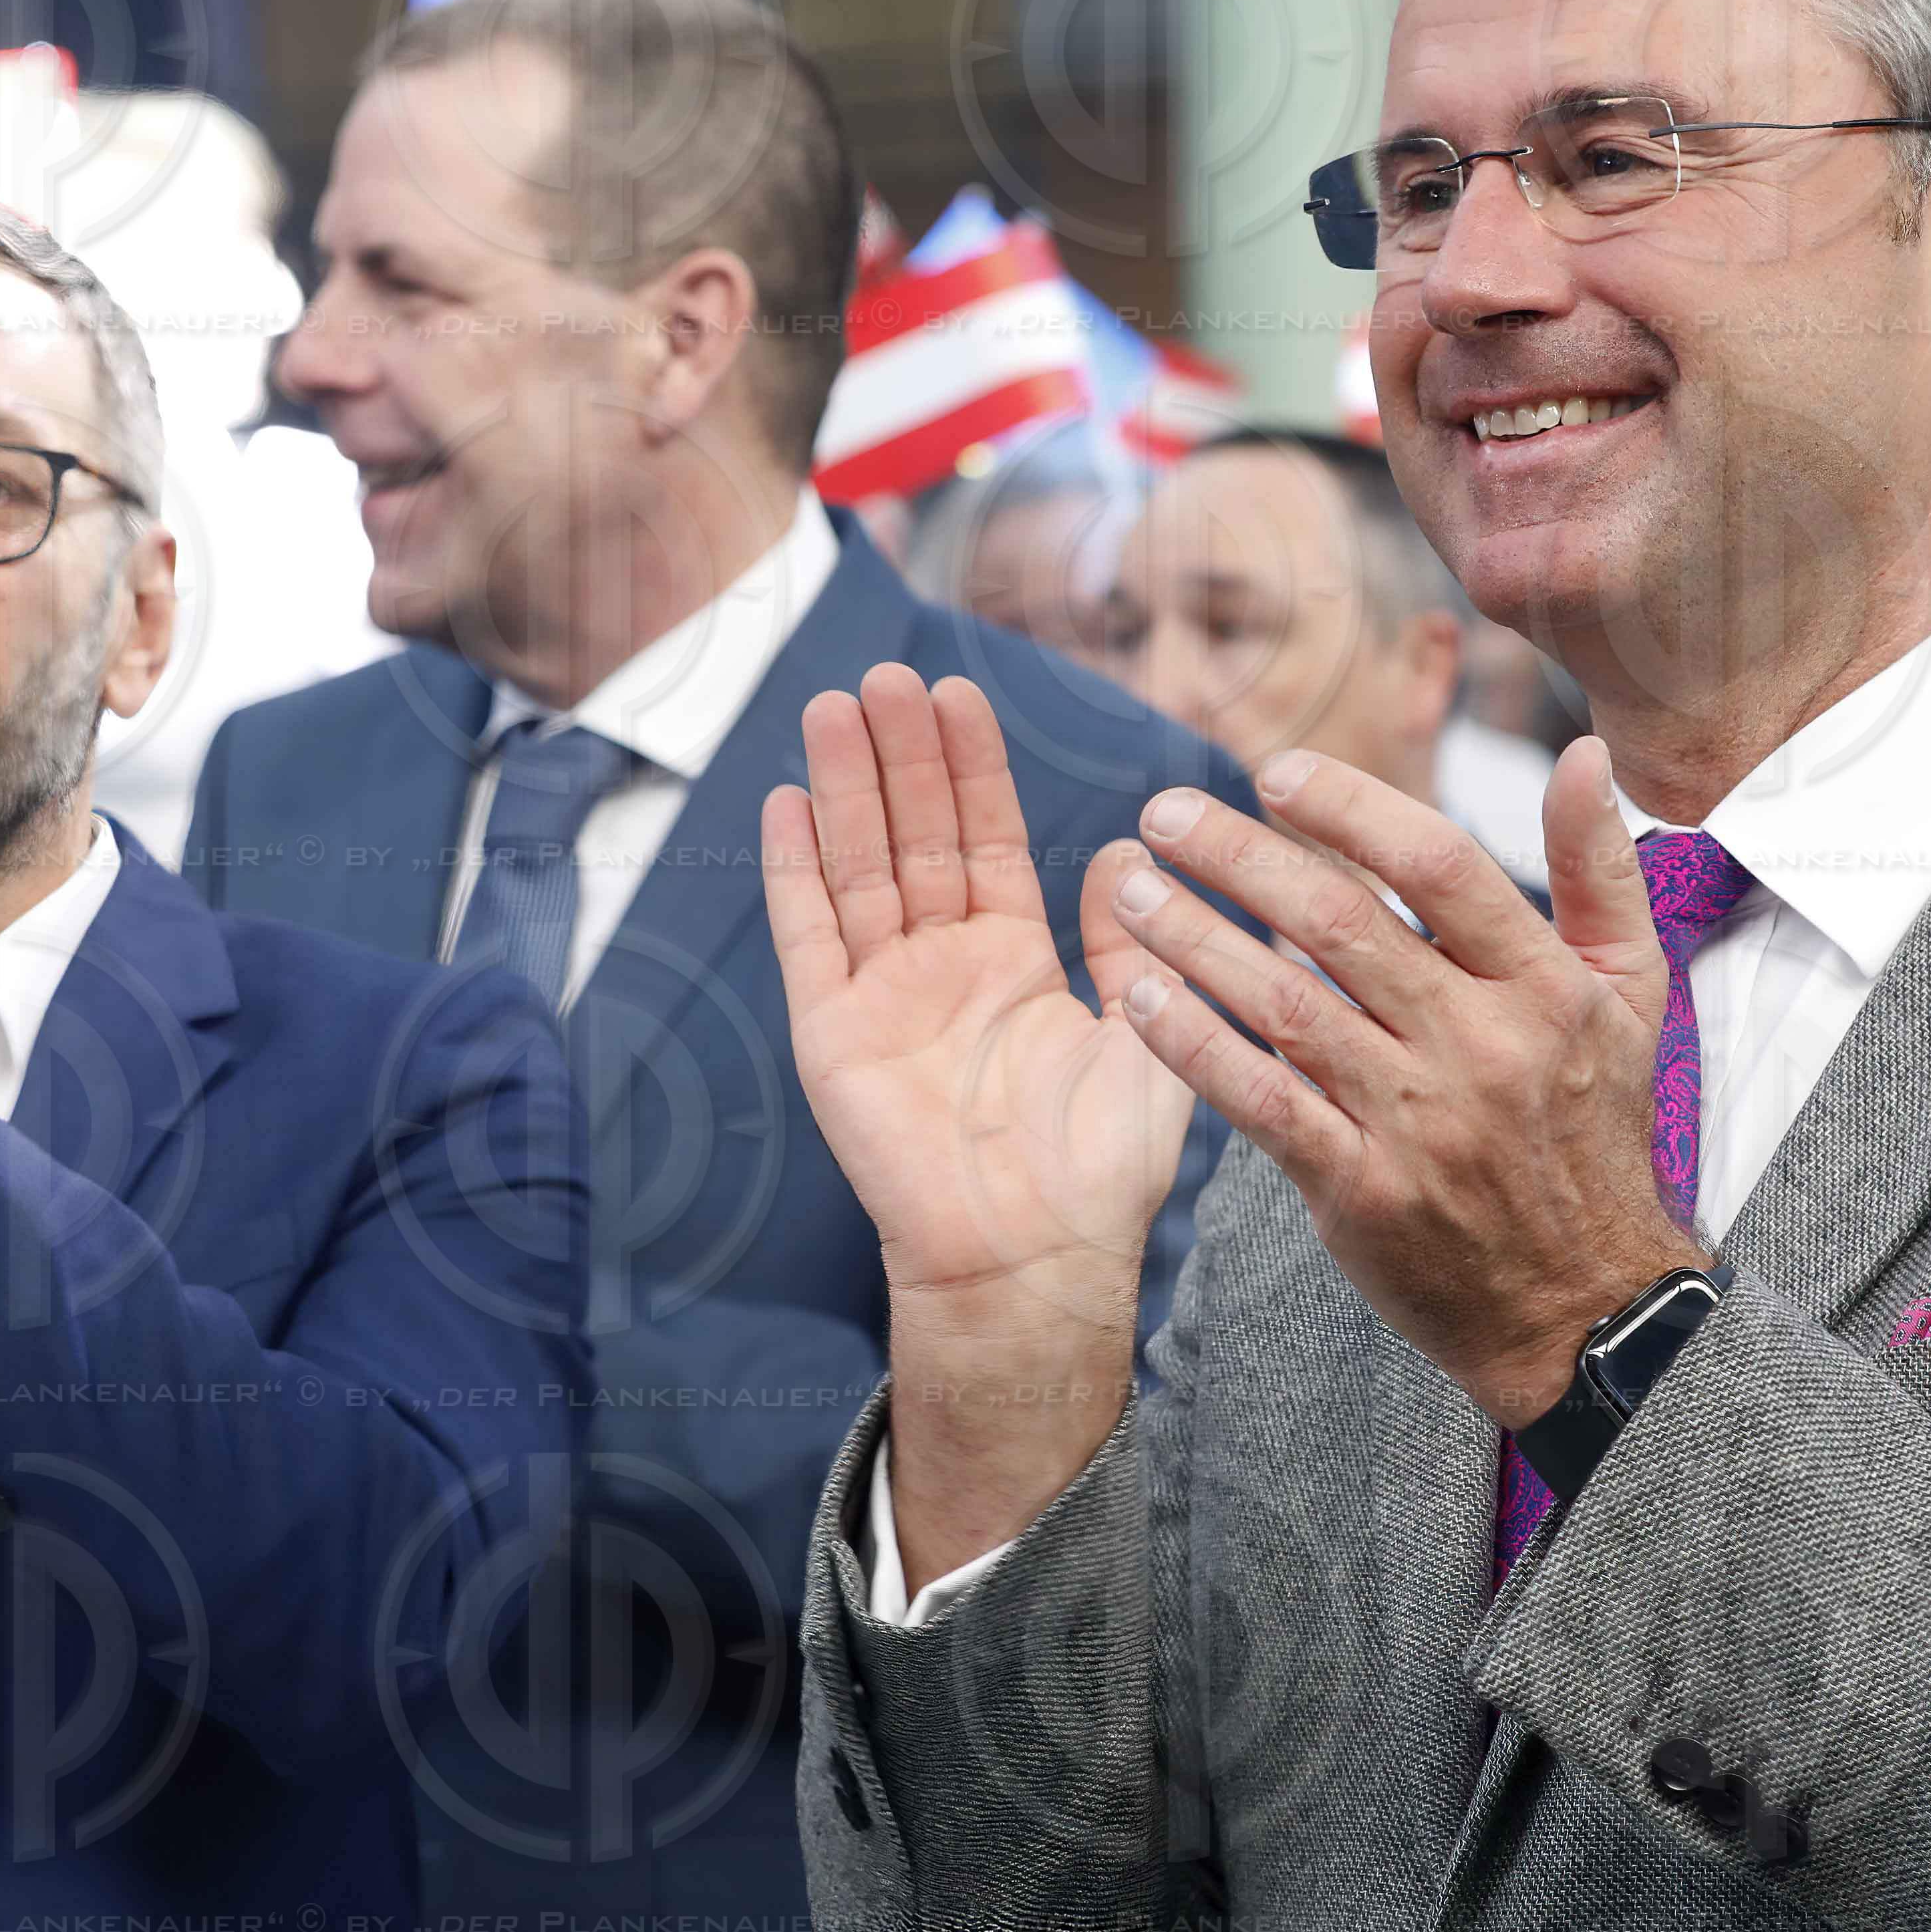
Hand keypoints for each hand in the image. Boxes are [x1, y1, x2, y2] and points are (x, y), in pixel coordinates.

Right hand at [766, 667, 1190, 1312]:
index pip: (984, 838)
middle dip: (901, 755)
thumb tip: (1119, 855)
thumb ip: (1128, 944)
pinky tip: (785, 803)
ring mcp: (880, 996)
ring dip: (844, 788)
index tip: (958, 692)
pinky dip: (794, 872)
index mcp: (1011, 963)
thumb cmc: (1098, 1170)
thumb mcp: (1145, 1035)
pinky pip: (808, 938)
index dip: (971, 767)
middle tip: (888, 673)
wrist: (1033, 1258)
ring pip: (858, 867)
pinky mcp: (832, 1034)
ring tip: (834, 706)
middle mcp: (940, 968)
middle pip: (914, 835)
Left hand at [1094, 739, 1701, 1432]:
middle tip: (1164, 810)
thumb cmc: (1595, 1129)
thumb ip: (1600, 870)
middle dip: (1240, 856)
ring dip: (1195, 938)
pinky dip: (1193, 1046)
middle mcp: (1480, 1047)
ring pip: (1284, 1006)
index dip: (1351, 807)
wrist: (1581, 1303)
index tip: (1274, 771)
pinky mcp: (1359, 1191)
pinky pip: (1259, 1102)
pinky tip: (1138, 996)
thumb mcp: (1632, 995)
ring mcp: (1416, 1124)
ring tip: (1129, 888)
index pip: (1438, 866)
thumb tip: (1581, 754)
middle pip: (1341, 925)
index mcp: (1545, 987)